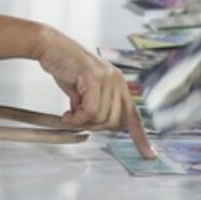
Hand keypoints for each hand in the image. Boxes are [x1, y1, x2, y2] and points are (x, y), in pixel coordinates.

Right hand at [35, 28, 155, 158]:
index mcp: (118, 82)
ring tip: (70, 113)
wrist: (51, 46)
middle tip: (78, 119)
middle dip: (95, 126)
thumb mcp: (84, 90)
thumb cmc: (65, 67)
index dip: (140, 136)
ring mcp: (107, 78)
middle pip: (115, 122)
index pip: (133, 114)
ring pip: (102, 117)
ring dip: (82, 121)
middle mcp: (117, 79)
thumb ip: (95, 105)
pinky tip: (67, 113)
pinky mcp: (95, 77)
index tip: (149, 154)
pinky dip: (77, 117)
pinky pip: (91, 110)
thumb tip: (97, 124)